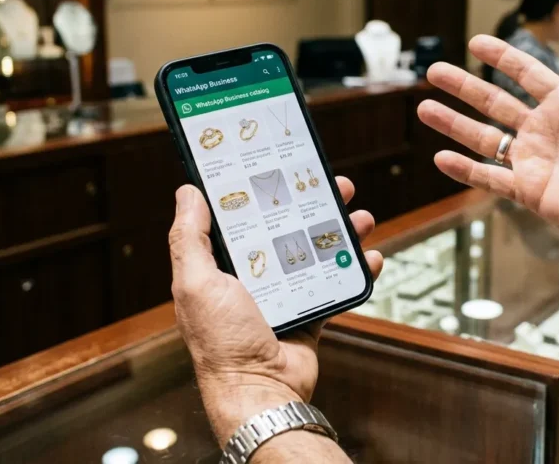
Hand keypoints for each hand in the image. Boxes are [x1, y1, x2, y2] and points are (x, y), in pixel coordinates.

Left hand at [169, 178, 383, 443]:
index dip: (264, 191)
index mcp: (223, 266)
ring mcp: (285, 296)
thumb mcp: (196, 283)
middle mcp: (254, 277)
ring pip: (317, 252)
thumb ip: (190, 238)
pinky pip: (337, 286)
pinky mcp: (311, 314)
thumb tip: (187, 192)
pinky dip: (356, 270)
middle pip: (289, 228)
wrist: (261, 392)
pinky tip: (371, 256)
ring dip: (342, 231)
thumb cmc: (222, 342)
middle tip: (337, 185)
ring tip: (362, 216)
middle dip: (314, 204)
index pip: (245, 217)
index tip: (283, 166)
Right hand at [418, 19, 558, 258]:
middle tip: (434, 71)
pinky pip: (490, 178)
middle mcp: (545, 131)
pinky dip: (465, 170)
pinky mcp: (529, 191)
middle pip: (494, 103)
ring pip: (484, 138)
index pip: (528, 75)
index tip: (476, 41)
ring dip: (454, 124)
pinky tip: (441, 158)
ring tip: (425, 108)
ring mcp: (534, 161)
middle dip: (463, 86)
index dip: (503, 57)